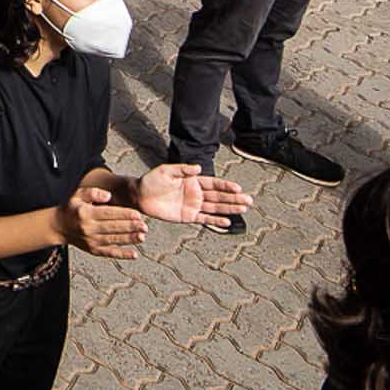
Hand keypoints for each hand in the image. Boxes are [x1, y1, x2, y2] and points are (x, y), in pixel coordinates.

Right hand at [57, 186, 148, 258]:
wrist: (59, 226)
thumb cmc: (71, 208)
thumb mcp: (77, 195)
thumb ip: (93, 193)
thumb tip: (108, 196)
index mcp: (86, 213)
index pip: (108, 214)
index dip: (124, 214)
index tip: (137, 214)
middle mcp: (89, 228)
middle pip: (113, 227)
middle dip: (130, 227)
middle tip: (144, 226)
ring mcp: (91, 241)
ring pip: (114, 240)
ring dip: (129, 239)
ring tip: (142, 237)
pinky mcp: (93, 250)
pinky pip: (110, 253)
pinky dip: (122, 254)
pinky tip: (134, 254)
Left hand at [134, 162, 251, 227]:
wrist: (140, 196)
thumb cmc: (152, 180)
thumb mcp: (166, 171)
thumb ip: (183, 169)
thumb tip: (199, 168)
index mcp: (192, 181)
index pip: (214, 183)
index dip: (226, 186)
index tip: (239, 188)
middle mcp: (196, 193)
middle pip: (219, 196)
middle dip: (234, 198)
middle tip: (249, 200)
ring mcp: (193, 205)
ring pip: (215, 208)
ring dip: (229, 209)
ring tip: (244, 209)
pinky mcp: (188, 216)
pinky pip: (204, 219)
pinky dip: (215, 221)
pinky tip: (227, 222)